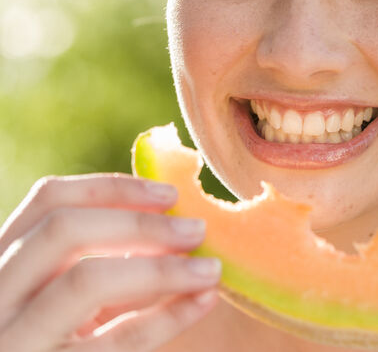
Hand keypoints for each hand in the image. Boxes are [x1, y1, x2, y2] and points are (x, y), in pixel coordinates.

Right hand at [0, 173, 220, 351]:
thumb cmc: (56, 345)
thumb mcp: (62, 305)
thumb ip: (96, 266)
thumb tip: (171, 224)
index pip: (46, 200)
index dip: (113, 188)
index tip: (170, 193)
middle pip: (63, 231)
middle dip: (140, 223)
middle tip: (197, 229)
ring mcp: (14, 341)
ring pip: (85, 280)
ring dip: (161, 267)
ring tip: (210, 268)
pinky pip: (117, 341)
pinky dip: (167, 316)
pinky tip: (203, 301)